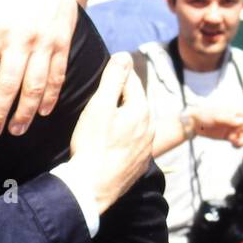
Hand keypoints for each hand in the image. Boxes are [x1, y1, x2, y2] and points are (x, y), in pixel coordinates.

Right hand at [65, 54, 152, 213]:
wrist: (92, 187)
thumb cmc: (92, 145)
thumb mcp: (99, 106)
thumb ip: (113, 78)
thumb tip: (123, 55)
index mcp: (141, 110)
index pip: (130, 80)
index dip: (114, 76)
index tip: (100, 77)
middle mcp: (150, 127)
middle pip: (133, 102)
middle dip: (118, 97)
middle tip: (97, 101)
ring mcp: (146, 147)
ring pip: (134, 123)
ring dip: (121, 119)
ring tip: (100, 123)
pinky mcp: (139, 164)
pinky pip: (132, 142)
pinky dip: (121, 138)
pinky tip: (107, 144)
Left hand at [189, 106, 242, 147]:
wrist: (194, 122)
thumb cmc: (205, 115)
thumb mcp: (216, 116)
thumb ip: (230, 118)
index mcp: (239, 112)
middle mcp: (240, 120)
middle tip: (241, 142)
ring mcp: (236, 128)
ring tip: (234, 143)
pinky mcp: (231, 135)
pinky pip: (241, 142)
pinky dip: (239, 145)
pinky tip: (233, 144)